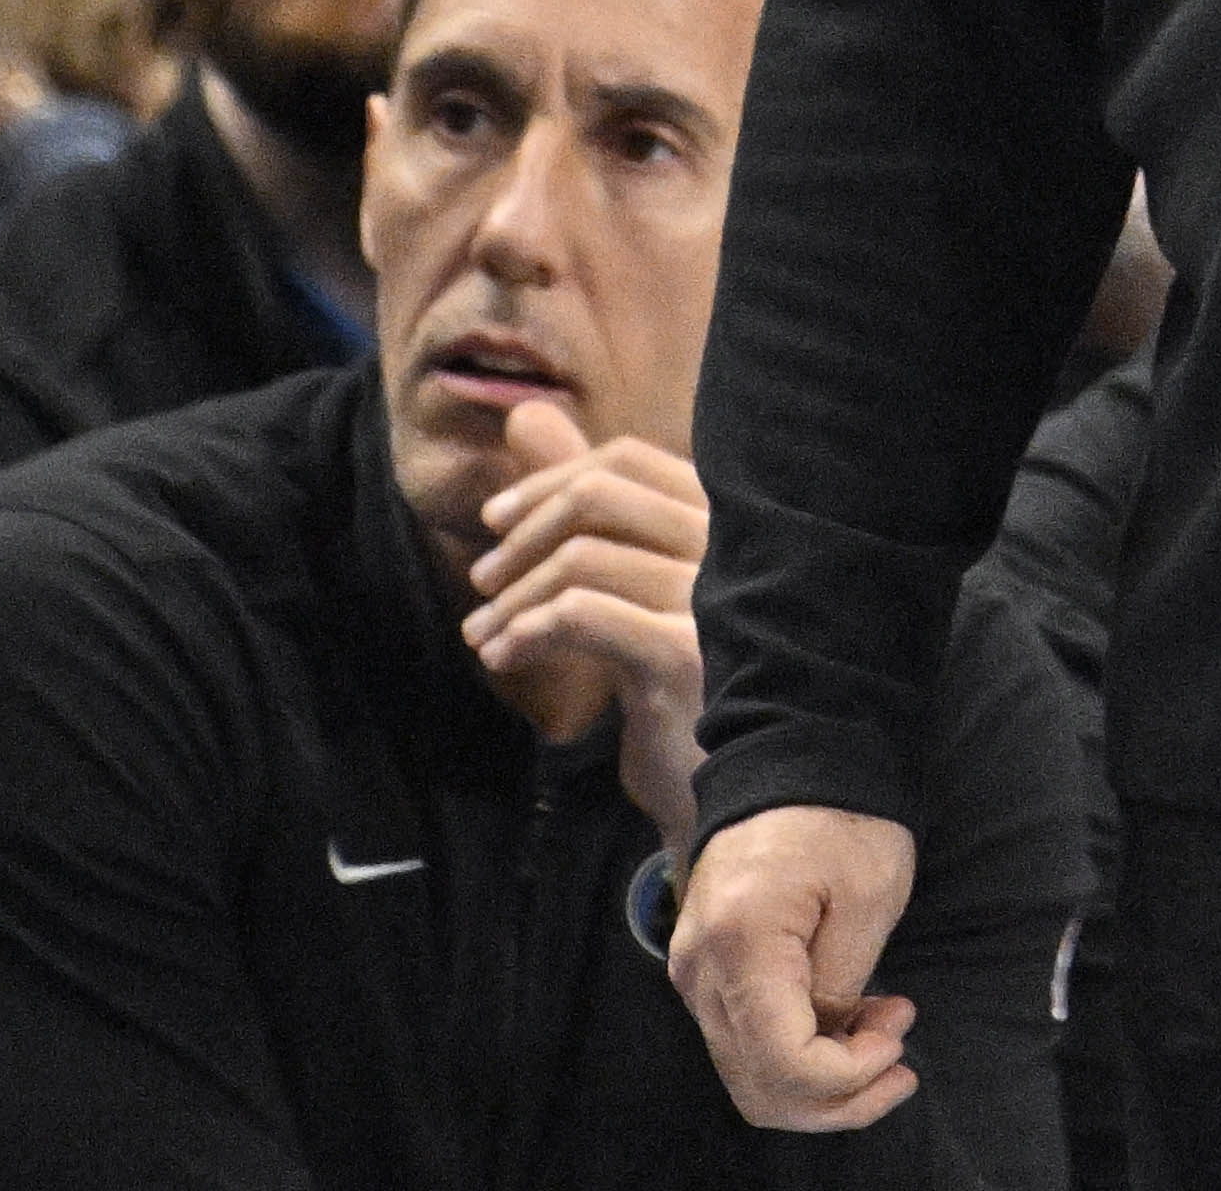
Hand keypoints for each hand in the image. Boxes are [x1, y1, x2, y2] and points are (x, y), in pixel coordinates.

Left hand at [463, 398, 713, 848]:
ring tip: (483, 637)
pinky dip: (527, 631)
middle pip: (604, 494)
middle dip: (525, 529)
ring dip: (513, 597)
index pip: (631, 461)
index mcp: (728, 526)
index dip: (552, 479)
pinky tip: (505, 658)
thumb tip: (526, 416)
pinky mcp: (684, 656)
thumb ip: (588, 505)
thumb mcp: (634, 593)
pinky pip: (582, 614)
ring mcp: (714, 599)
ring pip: (582, 557)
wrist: (738, 804)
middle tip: (482, 579)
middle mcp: (731, 548)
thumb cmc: (688, 693)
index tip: (496, 523)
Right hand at [673, 802, 925, 1132]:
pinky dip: (800, 1057)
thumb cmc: (840, 816)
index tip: (898, 1035)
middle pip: (760, 1088)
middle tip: (900, 1054)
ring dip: (822, 1081)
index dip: (848, 1076)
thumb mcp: (868, 895)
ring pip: (750, 1079)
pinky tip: (850, 1022)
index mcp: (741, 945)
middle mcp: (700, 971)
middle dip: (840, 1096)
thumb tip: (831, 1043)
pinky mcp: (706, 973)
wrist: (788, 765)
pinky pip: (746, 1045)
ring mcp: (695, 975)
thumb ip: (844, 983)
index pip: (783, 1064)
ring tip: (881, 1032)